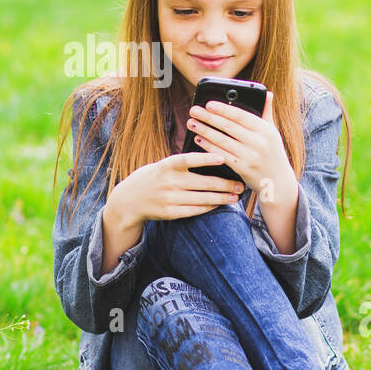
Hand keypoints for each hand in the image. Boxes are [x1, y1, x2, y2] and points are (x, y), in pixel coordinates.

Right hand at [105, 150, 243, 230]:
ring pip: (202, 199)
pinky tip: (219, 205)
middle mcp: (168, 182)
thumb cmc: (153, 177)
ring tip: (235, 197)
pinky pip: (195, 210)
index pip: (189, 160)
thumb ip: (183, 164)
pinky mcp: (170, 213)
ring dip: (221, 198)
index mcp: (167, 165)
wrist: (130, 200)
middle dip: (225, 184)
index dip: (206, 158)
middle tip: (240, 184)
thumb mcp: (163, 165)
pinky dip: (209, 207)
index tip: (224, 157)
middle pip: (203, 183)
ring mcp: (169, 199)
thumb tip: (213, 160)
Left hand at [186, 93, 298, 213]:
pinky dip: (209, 146)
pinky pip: (221, 154)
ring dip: (205, 131)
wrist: (278, 182)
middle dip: (209, 117)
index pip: (241, 116)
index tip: (208, 103)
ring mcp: (250, 156)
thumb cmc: (273, 153)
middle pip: (229, 127)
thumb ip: (267, 113)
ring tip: (192, 123)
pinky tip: (199, 139)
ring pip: (222, 140)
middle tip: (194, 110)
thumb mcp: (273, 133)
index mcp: (266, 130)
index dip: (223, 109)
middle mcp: (259, 142)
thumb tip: (267, 93)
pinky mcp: (242, 169)